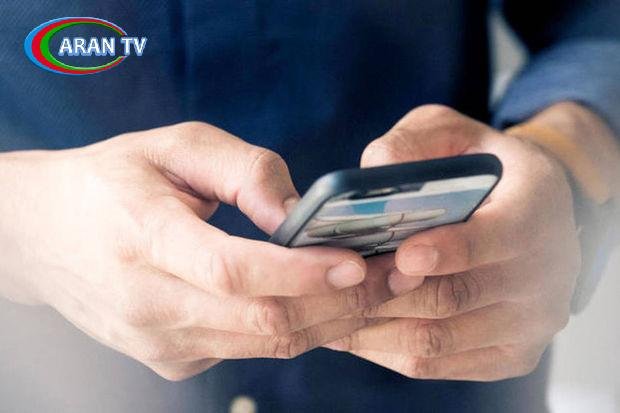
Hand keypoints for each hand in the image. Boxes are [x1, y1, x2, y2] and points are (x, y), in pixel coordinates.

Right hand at [0, 122, 410, 380]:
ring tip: (373, 290)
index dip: (299, 272)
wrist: (47, 235)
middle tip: (391, 275)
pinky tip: (323, 303)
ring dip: (328, 321)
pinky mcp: (172, 360)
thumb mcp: (174, 146)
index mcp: (141, 237)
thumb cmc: (115, 180)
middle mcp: (146, 303)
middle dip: (338, 303)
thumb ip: (242, 170)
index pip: (230, 270)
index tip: (355, 262)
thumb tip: (299, 214)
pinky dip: (295, 330)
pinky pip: (248, 350)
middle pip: (261, 319)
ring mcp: (158, 342)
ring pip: (263, 345)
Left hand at [325, 105, 580, 380]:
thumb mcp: (454, 134)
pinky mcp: (512, 353)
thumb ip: (414, 142)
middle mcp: (546, 273)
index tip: (400, 253)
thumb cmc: (484, 171)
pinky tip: (353, 334)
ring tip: (326, 313)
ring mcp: (531, 322)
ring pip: (438, 339)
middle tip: (333, 287)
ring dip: (376, 329)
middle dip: (387, 293)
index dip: (447, 249)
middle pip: (454, 297)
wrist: (535, 213)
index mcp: (537, 209)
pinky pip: (440, 364)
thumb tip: (370, 172)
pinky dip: (389, 352)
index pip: (497, 237)